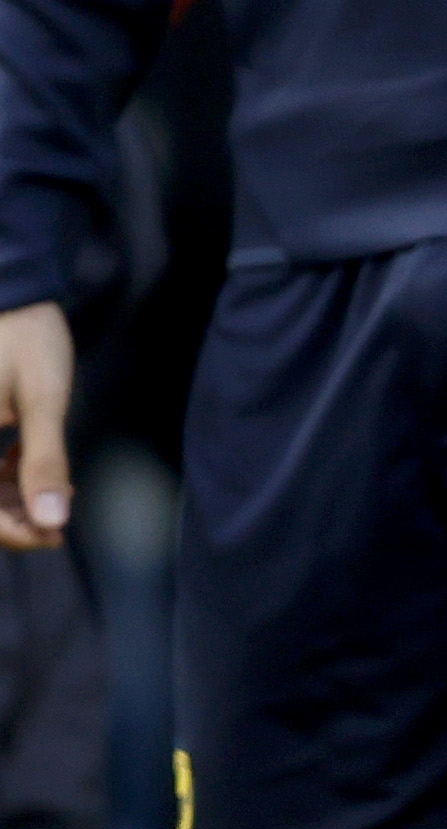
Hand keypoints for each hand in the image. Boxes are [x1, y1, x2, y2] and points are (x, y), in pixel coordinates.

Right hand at [0, 299, 64, 543]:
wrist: (12, 293)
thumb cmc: (27, 339)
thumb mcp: (43, 402)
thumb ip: (45, 462)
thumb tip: (53, 521)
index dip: (12, 532)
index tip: (53, 535)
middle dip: (14, 517)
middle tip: (59, 519)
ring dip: (10, 498)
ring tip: (53, 491)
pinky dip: (3, 474)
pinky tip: (30, 463)